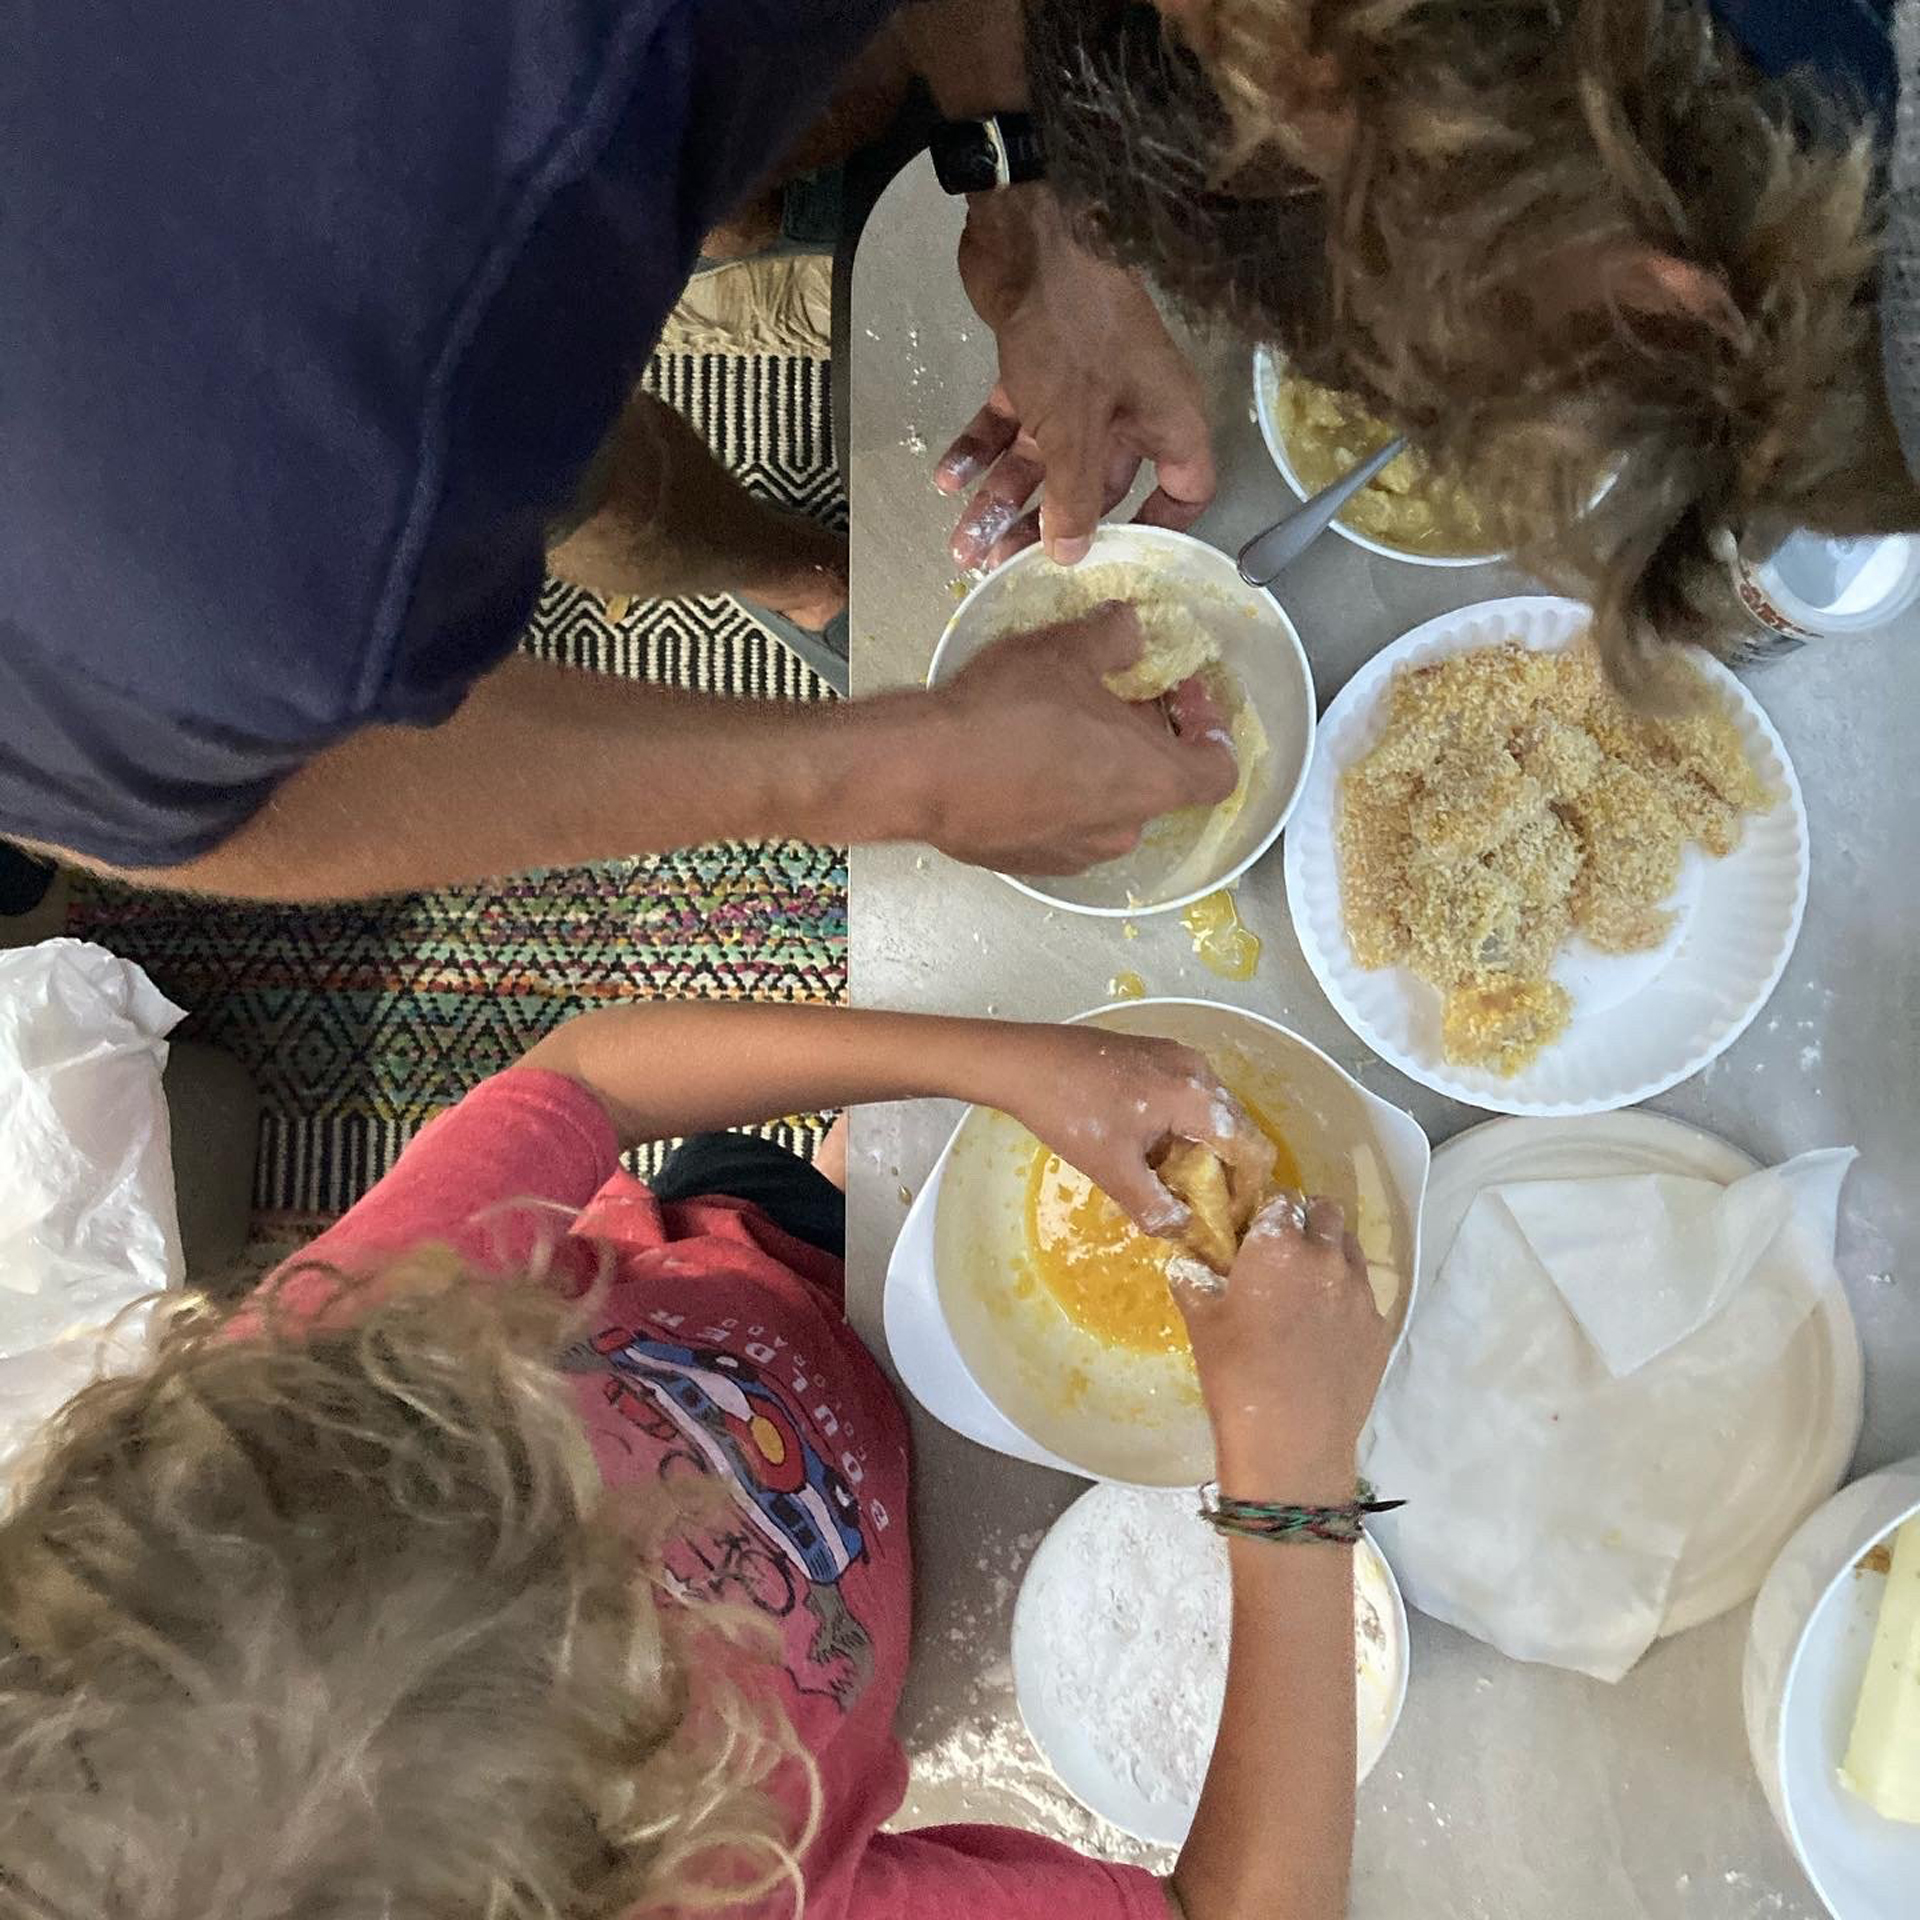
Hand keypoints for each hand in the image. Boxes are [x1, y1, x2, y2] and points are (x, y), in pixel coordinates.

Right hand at [914, 602, 1235, 871]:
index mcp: (1153, 780)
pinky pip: (1063, 824)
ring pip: (1108, 804)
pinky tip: (1022, 759)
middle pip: (1158, 781)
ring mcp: (1077, 852)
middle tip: (1111, 695)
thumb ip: (1115, 637)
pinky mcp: (1033, 862)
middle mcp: (1124, 827)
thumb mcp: (1068, 651)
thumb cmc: (1003, 715)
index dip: (1210, 729)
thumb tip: (1129, 629)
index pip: (1218, 769)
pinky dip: (1057, 794)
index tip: (1183, 697)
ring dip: (1099, 767)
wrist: (924, 772)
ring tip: (1061, 725)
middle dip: (1144, 736)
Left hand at [937, 188, 1215, 570]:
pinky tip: (947, 477)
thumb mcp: (1075, 430)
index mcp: (1166, 420)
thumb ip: (1075, 497)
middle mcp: (1130, 409)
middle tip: (1002, 567)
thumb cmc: (1073, 333)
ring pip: (1044, 460)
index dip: (1158, 529)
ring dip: (1003, 499)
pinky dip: (981, 447)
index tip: (1118, 564)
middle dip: (1046, 526)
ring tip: (961, 542)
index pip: (1185, 488)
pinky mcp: (1036, 367)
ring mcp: (1082, 387)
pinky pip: (1012, 422)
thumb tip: (1072, 555)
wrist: (1030, 234)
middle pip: (1094, 487)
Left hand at [989, 1026, 1274, 1237]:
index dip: (1246, 1189)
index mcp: (1194, 1095)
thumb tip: (1183, 1232)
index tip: (1231, 1219)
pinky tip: (1150, 1151)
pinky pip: (1185, 1097)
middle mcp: (1196, 1069)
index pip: (1250, 1147)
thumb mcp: (1112, 1171)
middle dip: (1224, 1172)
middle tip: (1201, 1209)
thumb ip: (1154, 1208)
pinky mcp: (1153, 1054)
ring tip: (1172, 1185)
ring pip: (1208, 1113)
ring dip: (1199, 1150)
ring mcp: (1174, 1056)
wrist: (1022, 1062)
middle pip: (1233, 1129)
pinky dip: (1179, 1127)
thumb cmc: (1069, 1112)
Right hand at [1174, 1197, 1395, 1500]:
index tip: (1256, 1231)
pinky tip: (1326, 1327)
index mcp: (1278, 1246)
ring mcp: (1360, 1292)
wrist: (1292, 1441)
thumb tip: (1189, 1259)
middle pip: (1326, 1213)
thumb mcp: (1202, 1322)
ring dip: (1330, 1254)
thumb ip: (1193, 1278)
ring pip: (1351, 1249)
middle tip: (1285, 1251)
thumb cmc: (1236, 1375)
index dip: (1268, 1213)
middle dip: (1307, 1221)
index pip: (1281, 1202)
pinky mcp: (1380, 1326)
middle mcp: (1326, 1257)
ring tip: (1307, 1286)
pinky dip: (1346, 1296)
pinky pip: (1364, 1294)